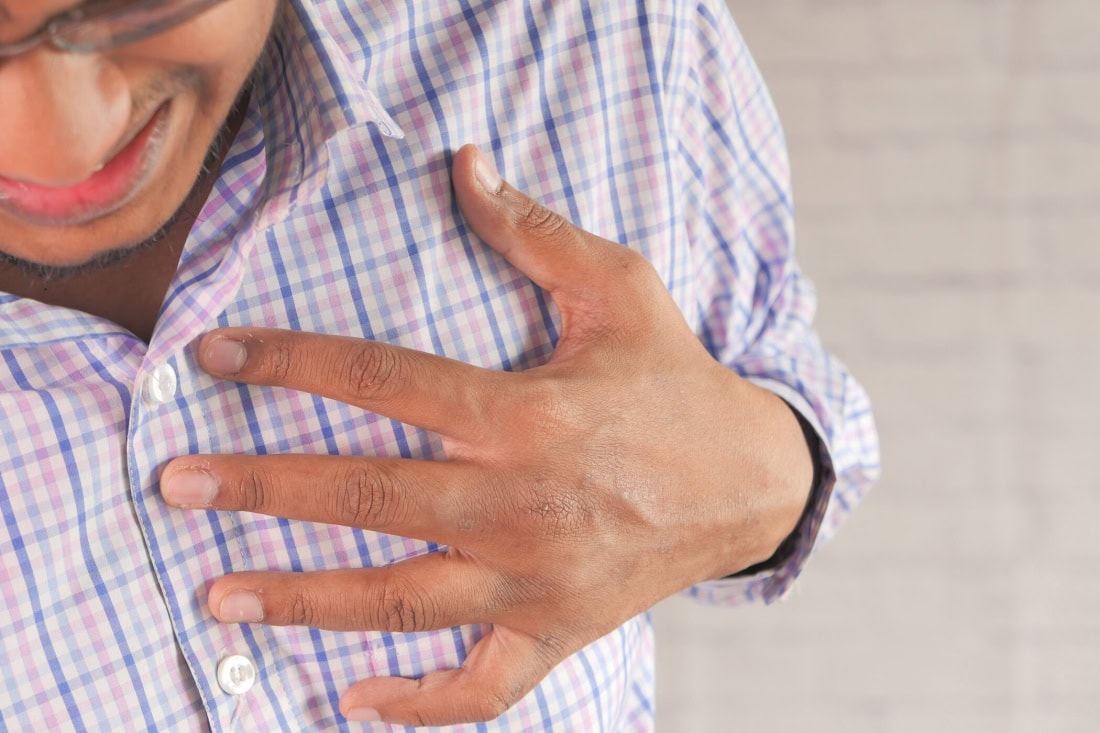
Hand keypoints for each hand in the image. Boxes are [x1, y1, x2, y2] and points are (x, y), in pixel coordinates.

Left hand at [161, 144, 812, 726]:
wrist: (751, 481)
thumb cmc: (678, 381)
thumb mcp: (620, 288)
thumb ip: (533, 232)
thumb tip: (464, 163)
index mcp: (527, 413)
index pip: (382, 379)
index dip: (289, 359)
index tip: (216, 353)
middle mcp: (520, 501)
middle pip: (366, 496)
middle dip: (261, 487)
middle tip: (177, 483)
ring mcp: (536, 577)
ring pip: (398, 598)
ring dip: (302, 600)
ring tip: (218, 592)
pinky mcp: (556, 630)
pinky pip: (480, 686)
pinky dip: (417, 703)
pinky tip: (355, 698)